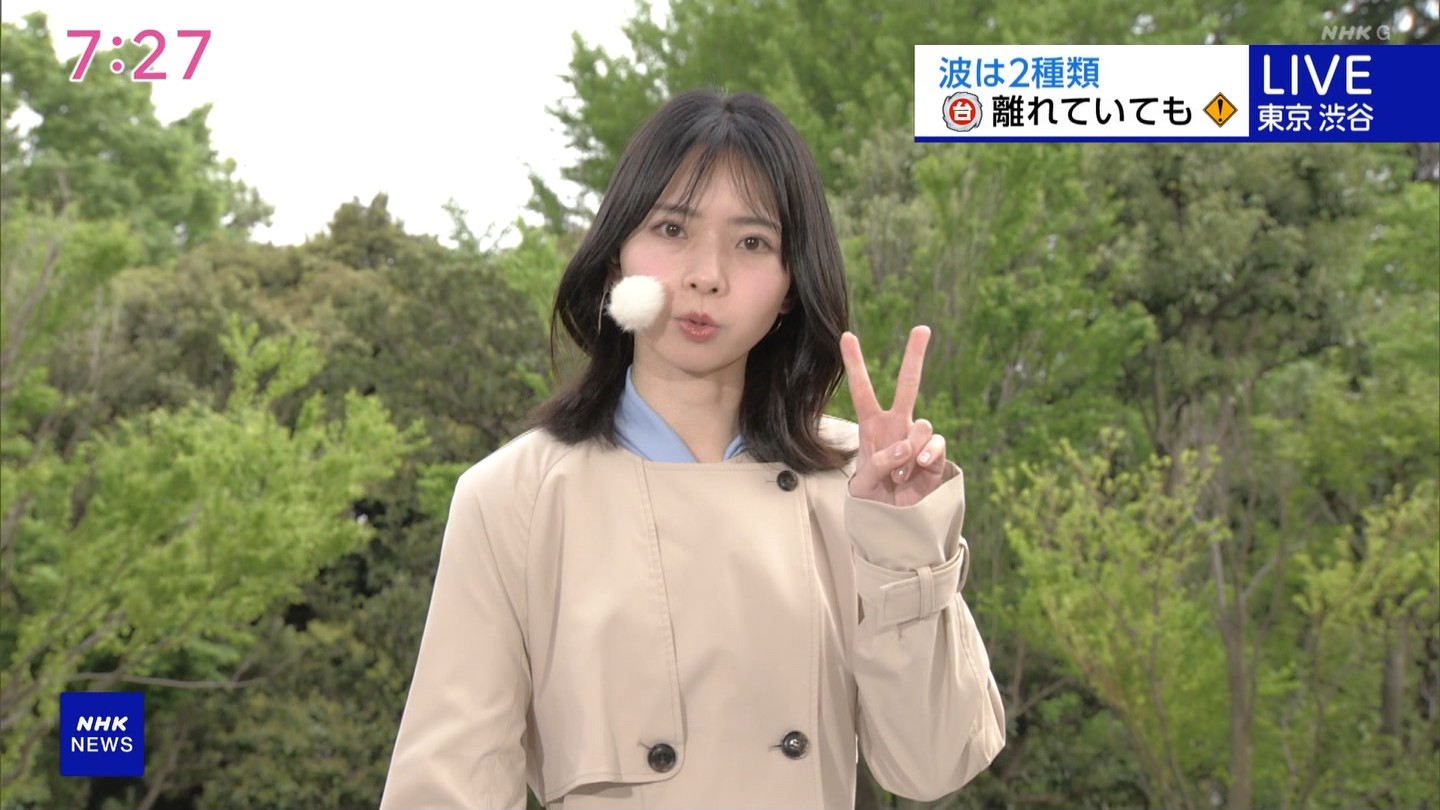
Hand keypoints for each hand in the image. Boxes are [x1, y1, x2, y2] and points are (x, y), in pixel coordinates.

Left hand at [840, 326, 947, 506]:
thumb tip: (908, 448)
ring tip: (900, 474)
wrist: (895, 519)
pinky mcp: (936, 455)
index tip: (846, 336)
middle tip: (922, 328)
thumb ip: (881, 464)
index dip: (855, 363)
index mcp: (872, 425)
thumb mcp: (864, 483)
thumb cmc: (872, 497)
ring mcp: (918, 439)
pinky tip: (919, 469)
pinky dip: (927, 458)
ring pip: (922, 426)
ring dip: (909, 451)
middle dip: (915, 355)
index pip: (862, 389)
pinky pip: (936, 446)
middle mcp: (897, 425)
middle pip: (908, 384)